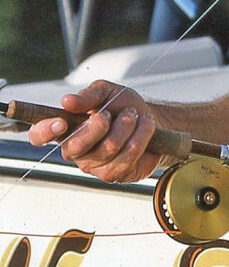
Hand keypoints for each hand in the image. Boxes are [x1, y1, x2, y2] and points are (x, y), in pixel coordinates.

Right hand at [27, 79, 160, 182]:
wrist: (149, 119)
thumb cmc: (122, 106)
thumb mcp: (105, 92)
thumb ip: (87, 95)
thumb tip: (67, 101)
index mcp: (65, 129)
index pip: (39, 136)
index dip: (45, 131)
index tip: (61, 122)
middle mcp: (76, 150)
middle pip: (77, 145)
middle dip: (98, 125)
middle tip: (111, 113)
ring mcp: (95, 166)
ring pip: (108, 148)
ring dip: (126, 126)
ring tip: (133, 115)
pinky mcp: (117, 174)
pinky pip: (128, 157)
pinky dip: (141, 136)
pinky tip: (144, 125)